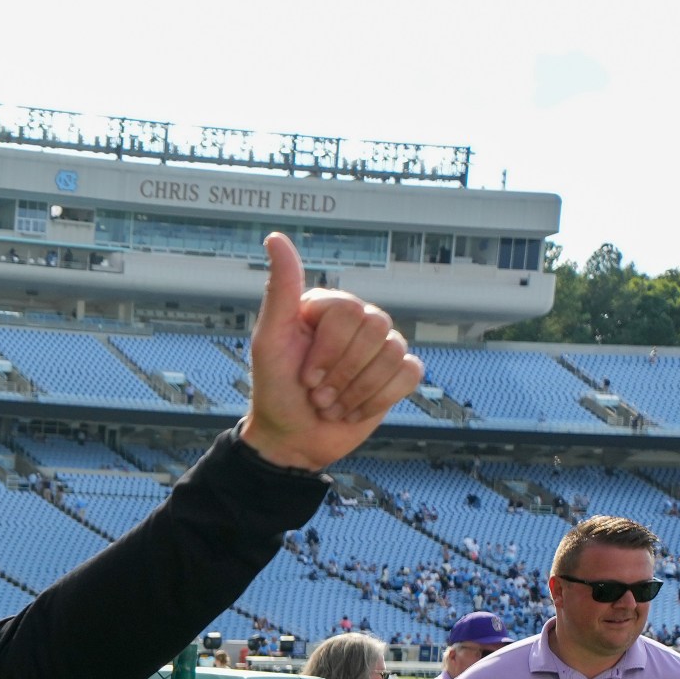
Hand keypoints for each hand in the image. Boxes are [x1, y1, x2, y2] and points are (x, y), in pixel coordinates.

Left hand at [240, 232, 424, 472]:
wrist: (292, 440)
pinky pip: (410, 374)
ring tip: (332, 405)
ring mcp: (379, 346)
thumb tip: (275, 238)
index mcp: (328, 306)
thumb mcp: (269, 340)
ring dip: (357, 391)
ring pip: (394, 353)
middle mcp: (357, 320)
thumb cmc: (275, 390)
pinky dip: (378, 399)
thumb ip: (280, 290)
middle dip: (343, 373)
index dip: (328, 351)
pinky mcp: (396, 374)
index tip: (304, 377)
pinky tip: (354, 410)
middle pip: (376, 328)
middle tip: (318, 394)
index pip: (349, 311)